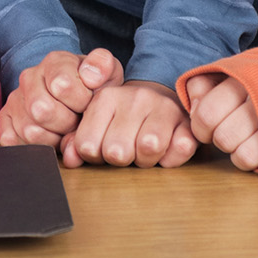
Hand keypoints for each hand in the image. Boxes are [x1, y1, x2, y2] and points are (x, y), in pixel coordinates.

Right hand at [0, 48, 118, 147]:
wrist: (79, 98)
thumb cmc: (93, 89)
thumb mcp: (107, 73)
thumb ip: (103, 67)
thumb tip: (89, 76)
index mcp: (54, 62)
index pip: (63, 85)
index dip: (81, 102)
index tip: (88, 103)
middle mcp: (29, 77)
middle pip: (42, 110)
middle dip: (66, 124)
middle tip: (76, 122)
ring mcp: (15, 98)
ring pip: (29, 131)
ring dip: (53, 139)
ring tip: (64, 131)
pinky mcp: (5, 119)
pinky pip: (10, 140)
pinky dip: (31, 147)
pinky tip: (47, 139)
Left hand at [61, 79, 196, 168]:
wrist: (160, 97)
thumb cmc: (123, 119)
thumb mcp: (97, 124)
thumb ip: (78, 142)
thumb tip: (70, 160)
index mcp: (105, 98)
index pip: (88, 146)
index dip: (95, 157)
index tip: (103, 149)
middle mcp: (133, 98)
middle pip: (117, 152)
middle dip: (121, 160)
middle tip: (128, 151)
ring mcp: (163, 106)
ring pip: (148, 149)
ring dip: (146, 160)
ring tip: (144, 151)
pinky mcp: (187, 120)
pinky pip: (180, 149)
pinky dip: (172, 159)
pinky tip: (166, 151)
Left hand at [184, 72, 257, 171]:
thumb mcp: (229, 75)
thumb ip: (202, 84)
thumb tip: (194, 108)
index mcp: (244, 76)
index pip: (206, 111)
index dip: (199, 123)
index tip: (208, 122)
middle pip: (215, 129)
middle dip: (214, 134)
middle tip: (226, 129)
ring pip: (228, 143)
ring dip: (230, 145)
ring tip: (242, 136)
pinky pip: (246, 158)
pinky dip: (244, 157)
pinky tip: (252, 147)